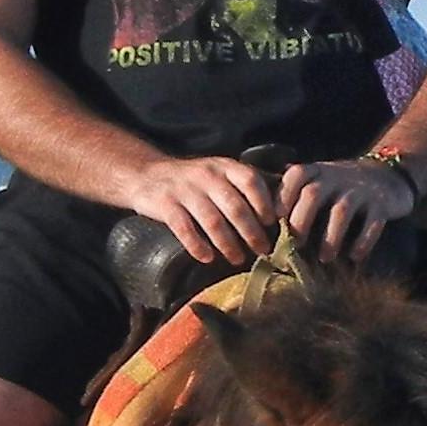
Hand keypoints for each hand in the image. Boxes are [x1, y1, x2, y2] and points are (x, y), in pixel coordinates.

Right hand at [126, 152, 280, 268]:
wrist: (146, 174)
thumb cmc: (194, 181)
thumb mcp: (219, 174)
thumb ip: (242, 188)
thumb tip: (279, 215)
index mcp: (224, 167)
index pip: (251, 181)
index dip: (264, 203)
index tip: (273, 224)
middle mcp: (206, 175)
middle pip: (235, 207)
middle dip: (252, 232)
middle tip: (263, 250)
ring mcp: (184, 189)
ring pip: (212, 221)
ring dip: (228, 244)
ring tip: (238, 258)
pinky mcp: (165, 204)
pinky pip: (185, 229)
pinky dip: (197, 246)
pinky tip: (207, 258)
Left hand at [278, 155, 417, 265]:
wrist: (387, 176)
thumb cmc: (341, 186)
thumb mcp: (318, 179)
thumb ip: (294, 192)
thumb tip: (262, 222)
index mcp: (317, 171)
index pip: (296, 176)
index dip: (283, 195)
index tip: (274, 218)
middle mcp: (337, 177)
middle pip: (314, 194)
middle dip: (301, 221)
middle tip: (295, 245)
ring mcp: (361, 190)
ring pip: (341, 211)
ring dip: (330, 237)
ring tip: (324, 258)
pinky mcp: (381, 204)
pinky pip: (372, 222)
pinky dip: (363, 240)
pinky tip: (354, 256)